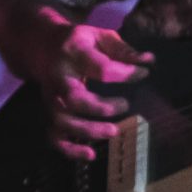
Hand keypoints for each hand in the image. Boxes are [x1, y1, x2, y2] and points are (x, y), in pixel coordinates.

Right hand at [33, 17, 152, 160]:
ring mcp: (51, 98)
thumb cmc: (79, 43)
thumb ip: (123, 49)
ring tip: (114, 131)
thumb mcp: (100, 36)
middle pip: (74, 98)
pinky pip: (54, 136)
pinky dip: (70, 149)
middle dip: (101, 107)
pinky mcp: (50, 114)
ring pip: (63, 120)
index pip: (101, 68)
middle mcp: (58, 78)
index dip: (125, 74)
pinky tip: (91, 154)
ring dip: (89, 130)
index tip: (143, 75)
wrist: (42, 47)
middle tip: (125, 105)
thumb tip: (149, 61)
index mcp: (74, 53)